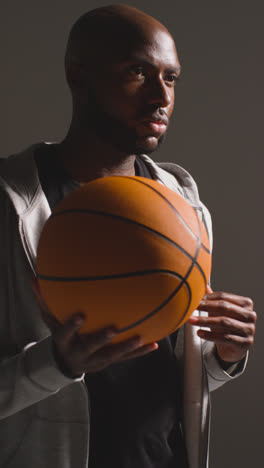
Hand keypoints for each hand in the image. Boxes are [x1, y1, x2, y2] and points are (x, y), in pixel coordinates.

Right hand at [31, 277, 157, 376]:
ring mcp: (96, 360)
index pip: (65, 333)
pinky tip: (155, 344)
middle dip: (101, 339)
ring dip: (127, 348)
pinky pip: (126, 358)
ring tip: (141, 338)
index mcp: (65, 341)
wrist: (67, 362)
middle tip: (113, 328)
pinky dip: (140, 352)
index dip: (71, 326)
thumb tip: (33, 277)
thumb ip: (43, 300)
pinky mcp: (109, 362)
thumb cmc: (61, 333)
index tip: (80, 315)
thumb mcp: (50, 319)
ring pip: (112, 356)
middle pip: (91, 347)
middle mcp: (81, 353)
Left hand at [188, 285, 255, 362]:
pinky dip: (210, 335)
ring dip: (205, 321)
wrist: (233, 348)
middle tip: (191, 307)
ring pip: (224, 322)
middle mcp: (250, 315)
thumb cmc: (226, 326)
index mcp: (246, 303)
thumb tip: (203, 284)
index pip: (224, 297)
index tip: (194, 299)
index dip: (208, 297)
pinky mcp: (245, 342)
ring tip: (191, 320)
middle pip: (224, 308)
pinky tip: (199, 333)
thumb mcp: (220, 311)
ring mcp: (249, 329)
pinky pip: (225, 337)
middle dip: (205, 307)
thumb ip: (213, 298)